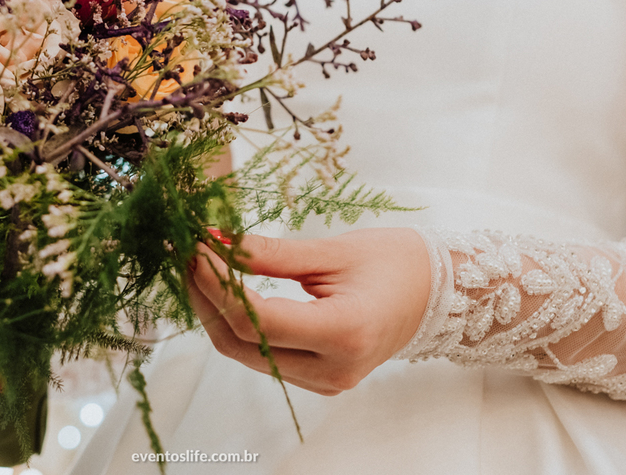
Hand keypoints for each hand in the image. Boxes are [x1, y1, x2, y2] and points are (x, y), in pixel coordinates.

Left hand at [186, 227, 431, 395]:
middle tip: (186, 254)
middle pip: (242, 344)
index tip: (194, 248)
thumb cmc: (396, 263)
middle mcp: (332, 369)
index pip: (259, 320)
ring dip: (215, 312)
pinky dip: (238, 323)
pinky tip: (223, 291)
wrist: (439, 293)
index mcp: (344, 334)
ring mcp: (325, 381)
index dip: (217, 285)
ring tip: (197, 267)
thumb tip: (217, 244)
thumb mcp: (333, 251)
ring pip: (247, 354)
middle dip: (205, 299)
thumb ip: (271, 255)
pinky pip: (264, 355)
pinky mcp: (318, 378)